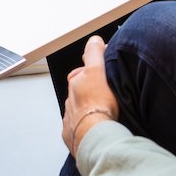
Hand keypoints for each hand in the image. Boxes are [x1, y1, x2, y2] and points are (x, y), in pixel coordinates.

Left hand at [61, 35, 119, 157]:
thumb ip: (94, 53)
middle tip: (105, 94)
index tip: (102, 74)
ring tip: (103, 112)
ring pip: (79, 110)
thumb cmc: (98, 105)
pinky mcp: (73, 135)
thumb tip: (94, 40)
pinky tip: (97, 128)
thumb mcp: (98, 71)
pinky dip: (86, 126)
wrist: (95, 135)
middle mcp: (70, 100)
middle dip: (89, 92)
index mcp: (75, 84)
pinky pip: (79, 128)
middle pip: (79, 92)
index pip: (81, 72)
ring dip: (88, 109)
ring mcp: (70, 119)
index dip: (92, 72)